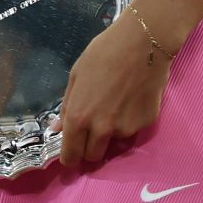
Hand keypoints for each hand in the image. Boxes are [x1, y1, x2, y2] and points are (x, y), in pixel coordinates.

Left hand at [57, 10, 171, 166]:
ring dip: (110, 134)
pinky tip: (130, 100)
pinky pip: (132, 131)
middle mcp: (102, 129)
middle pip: (93, 157)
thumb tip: (57, 129)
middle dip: (89, 149)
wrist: (142, 45)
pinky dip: (128, 123)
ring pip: (114, 143)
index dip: (69, 158)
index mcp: (79, 117)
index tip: (70, 156)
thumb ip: (67, 105)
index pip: (71, 154)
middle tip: (91, 133)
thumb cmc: (102, 55)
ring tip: (113, 106)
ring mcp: (126, 129)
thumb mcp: (75, 76)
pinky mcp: (145, 125)